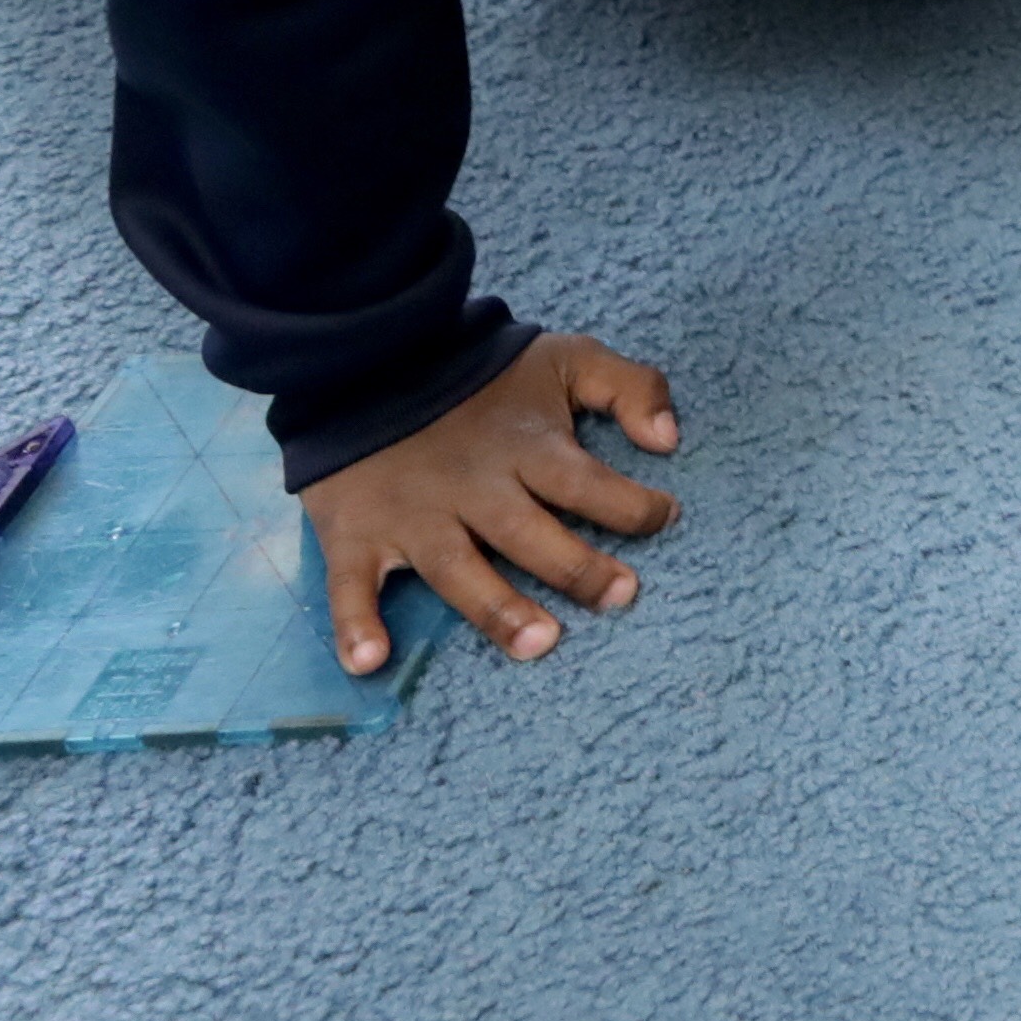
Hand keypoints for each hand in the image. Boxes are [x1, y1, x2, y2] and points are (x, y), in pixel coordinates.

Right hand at [299, 331, 680, 673]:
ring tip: (537, 643)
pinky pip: (351, 585)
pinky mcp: (356, 532)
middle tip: (619, 596)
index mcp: (526, 448)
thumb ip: (631, 388)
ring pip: (457, 569)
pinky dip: (355, 624)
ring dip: (496, 609)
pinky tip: (371, 661)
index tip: (665, 517)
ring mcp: (412, 515)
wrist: (374, 360)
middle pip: (529, 535)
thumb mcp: (569, 360)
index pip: (587, 483)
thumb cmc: (485, 374)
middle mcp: (472, 487)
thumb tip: (670, 440)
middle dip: (576, 568)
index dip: (632, 505)